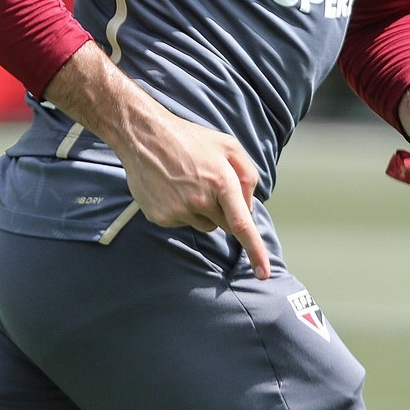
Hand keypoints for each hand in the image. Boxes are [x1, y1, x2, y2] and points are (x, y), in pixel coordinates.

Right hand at [43, 41, 269, 278]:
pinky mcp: (161, 217)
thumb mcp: (228, 145)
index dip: (255, 251)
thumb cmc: (190, 138)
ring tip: (187, 182)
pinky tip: (171, 188)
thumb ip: (248, 173)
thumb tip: (250, 204)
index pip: (242, 225)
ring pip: (204, 225)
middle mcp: (201, 200)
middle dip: (223, 210)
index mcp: (222, 182)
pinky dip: (181, 210)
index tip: (264, 273)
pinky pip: (182, 223)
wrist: (145, 136)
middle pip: (224, 224)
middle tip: (208, 182)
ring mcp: (179, 211)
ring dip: (201, 210)